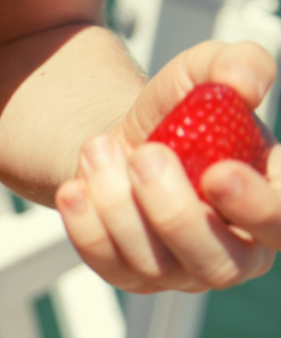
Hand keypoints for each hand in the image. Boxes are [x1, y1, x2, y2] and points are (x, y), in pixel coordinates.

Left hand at [56, 41, 280, 291]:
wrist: (122, 140)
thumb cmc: (177, 114)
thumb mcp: (204, 74)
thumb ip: (237, 63)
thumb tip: (243, 82)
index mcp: (270, 205)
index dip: (256, 207)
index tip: (217, 172)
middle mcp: (234, 250)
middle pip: (219, 261)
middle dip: (174, 210)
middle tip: (144, 154)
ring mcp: (180, 271)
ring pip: (155, 263)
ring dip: (118, 204)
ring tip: (98, 148)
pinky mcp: (129, 274)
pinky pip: (107, 264)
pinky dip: (85, 225)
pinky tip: (75, 188)